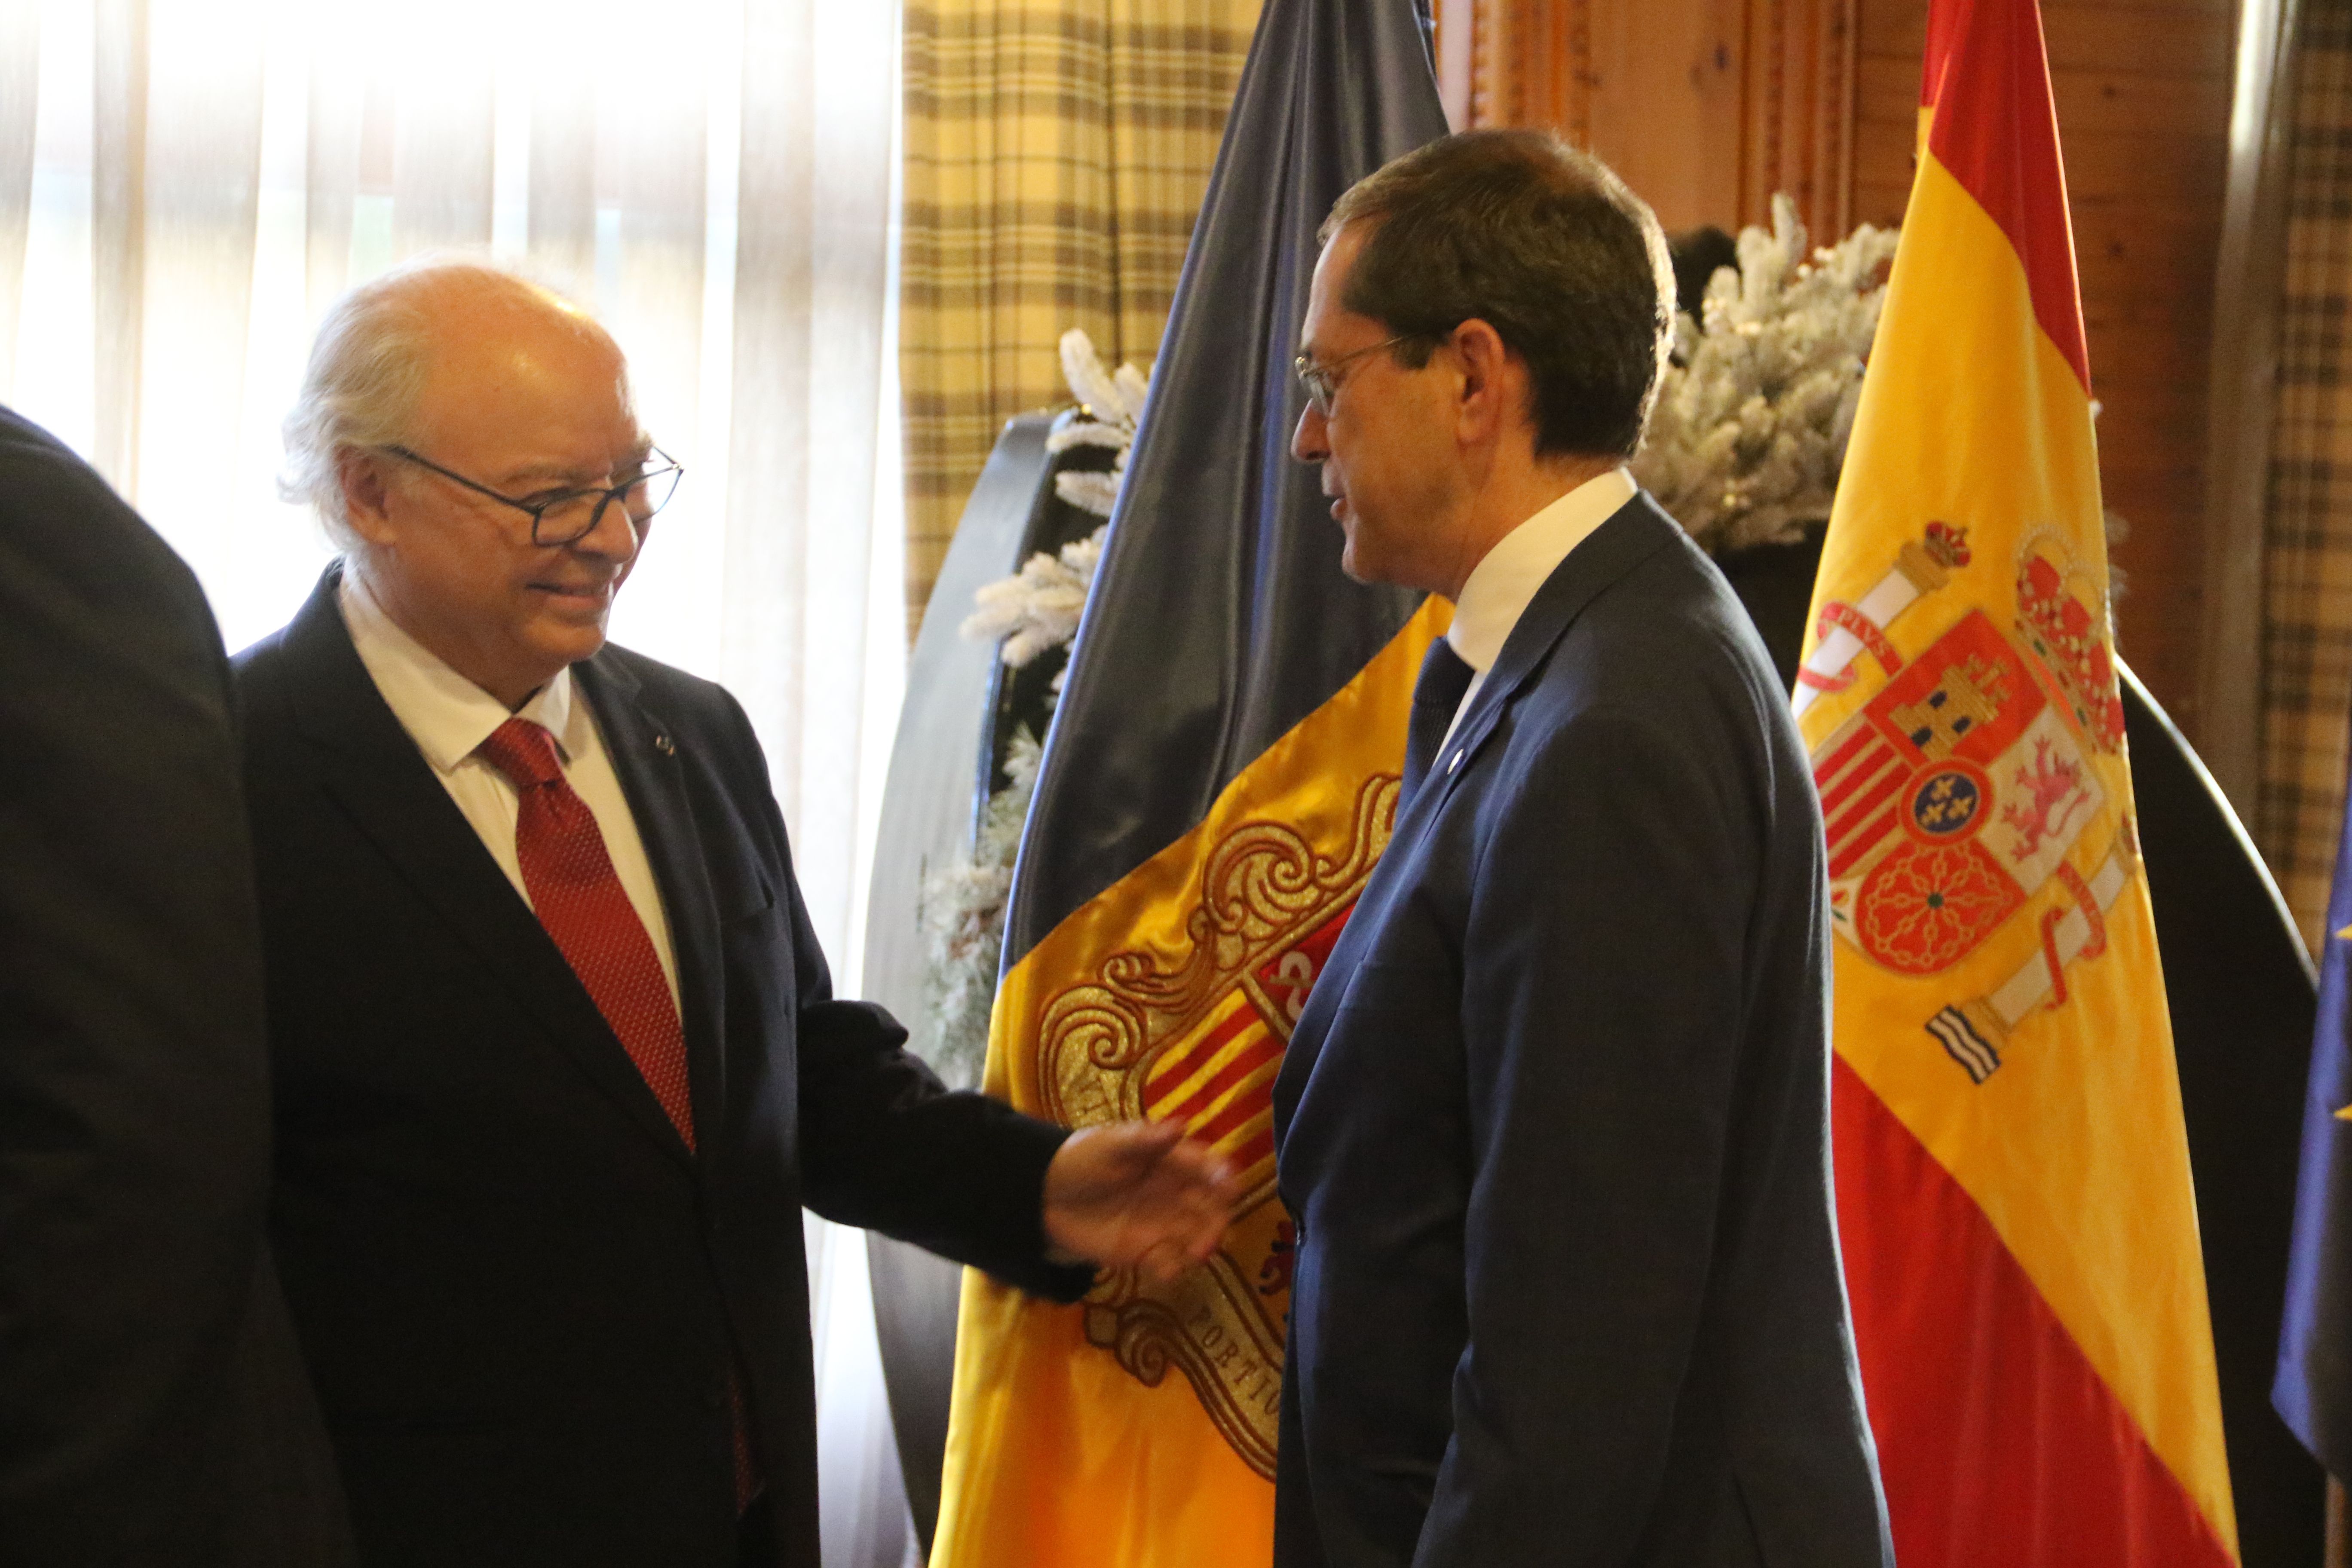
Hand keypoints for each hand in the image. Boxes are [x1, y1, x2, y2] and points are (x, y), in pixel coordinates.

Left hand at [1041, 1121, 1242, 1283]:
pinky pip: (1168, 1263)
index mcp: (1172, 1162)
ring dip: (1203, 1246)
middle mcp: (1176, 1194)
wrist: (1046, 1197)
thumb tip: (1181, 1125)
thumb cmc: (1082, 1160)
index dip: (1223, 1177)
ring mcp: (1163, 1225)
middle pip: (1211, 1208)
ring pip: (1197, 1238)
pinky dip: (1172, 1268)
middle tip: (1214, 1235)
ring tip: (1197, 1254)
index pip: (1207, 1168)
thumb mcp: (1109, 1144)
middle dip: (1218, 1221)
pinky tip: (1166, 1270)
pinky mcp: (1146, 1252)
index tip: (1230, 1189)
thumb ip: (1145, 1140)